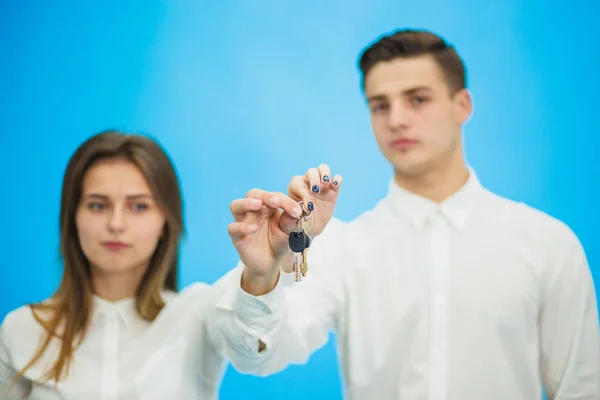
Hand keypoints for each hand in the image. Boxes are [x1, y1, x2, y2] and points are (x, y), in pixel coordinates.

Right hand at [227, 164, 341, 292]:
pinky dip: (241, 226)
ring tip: (257, 205)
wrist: (271, 263)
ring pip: (235, 206)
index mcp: (268, 207)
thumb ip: (291, 221)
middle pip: (252, 194)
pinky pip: (232, 228)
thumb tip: (297, 210)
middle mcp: (254, 211)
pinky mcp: (237, 237)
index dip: (286, 202)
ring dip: (246, 203)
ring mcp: (244, 222)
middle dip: (265, 195)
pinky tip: (253, 229)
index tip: (297, 211)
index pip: (275, 196)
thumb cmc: (279, 242)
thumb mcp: (289, 232)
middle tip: (276, 202)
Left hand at [286, 163, 341, 237]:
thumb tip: (295, 213)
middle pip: (310, 172)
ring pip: (322, 169)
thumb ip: (289, 219)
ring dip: (324, 173)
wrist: (311, 227)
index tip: (308, 206)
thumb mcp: (290, 224)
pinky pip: (336, 179)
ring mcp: (321, 184)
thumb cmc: (298, 223)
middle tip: (315, 190)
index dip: (303, 193)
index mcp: (295, 187)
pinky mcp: (333, 189)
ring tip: (325, 183)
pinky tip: (335, 185)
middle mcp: (308, 182)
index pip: (298, 184)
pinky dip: (337, 180)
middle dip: (313, 179)